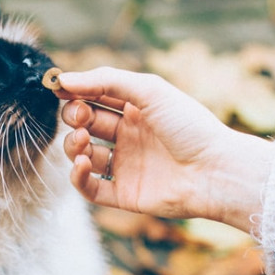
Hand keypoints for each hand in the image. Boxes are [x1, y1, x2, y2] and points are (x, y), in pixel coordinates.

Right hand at [56, 67, 274, 232]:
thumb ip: (105, 81)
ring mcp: (126, 166)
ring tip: (83, 141)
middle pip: (85, 124)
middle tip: (80, 116)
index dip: (76, 93)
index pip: (95, 97)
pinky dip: (78, 176)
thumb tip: (64, 80)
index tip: (59, 89)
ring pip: (83, 155)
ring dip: (73, 145)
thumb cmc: (190, 126)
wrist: (216, 171)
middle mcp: (129, 137)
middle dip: (74, 117)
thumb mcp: (149, 90)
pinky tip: (83, 163)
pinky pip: (90, 188)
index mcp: (137, 110)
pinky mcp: (124, 194)